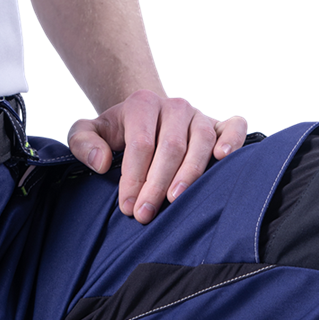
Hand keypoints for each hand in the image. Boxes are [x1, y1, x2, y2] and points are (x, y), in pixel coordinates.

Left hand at [67, 90, 247, 222]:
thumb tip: (101, 163)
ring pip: (200, 142)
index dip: (133, 177)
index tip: (126, 207)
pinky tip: (224, 158)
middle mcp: (175, 107)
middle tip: (145, 215)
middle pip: (170, 147)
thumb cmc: (120, 132)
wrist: (148, 115)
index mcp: (143, 104)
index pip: (140, 144)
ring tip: (176, 200)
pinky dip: (233, 140)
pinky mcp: (221, 124)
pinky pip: (235, 127)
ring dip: (190, 174)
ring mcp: (200, 115)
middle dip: (156, 184)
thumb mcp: (91, 132)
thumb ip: (83, 142)